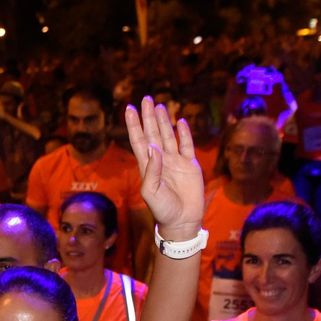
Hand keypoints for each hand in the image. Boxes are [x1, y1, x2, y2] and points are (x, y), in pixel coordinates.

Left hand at [124, 97, 204, 238]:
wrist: (181, 221)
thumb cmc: (162, 210)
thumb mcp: (151, 192)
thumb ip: (152, 170)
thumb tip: (153, 146)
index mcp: (147, 166)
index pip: (139, 140)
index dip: (134, 125)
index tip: (129, 109)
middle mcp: (160, 160)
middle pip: (153, 133)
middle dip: (149, 116)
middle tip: (146, 99)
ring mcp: (176, 162)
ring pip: (168, 136)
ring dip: (164, 121)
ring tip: (160, 106)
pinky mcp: (190, 166)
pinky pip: (187, 146)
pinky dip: (185, 134)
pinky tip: (181, 122)